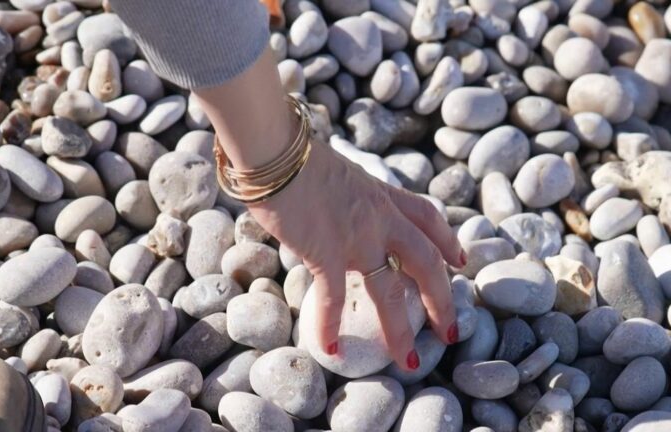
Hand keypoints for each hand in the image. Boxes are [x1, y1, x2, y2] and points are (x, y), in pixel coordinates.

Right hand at [248, 139, 465, 369]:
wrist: (277, 150)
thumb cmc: (294, 153)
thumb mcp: (336, 169)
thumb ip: (343, 191)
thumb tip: (328, 203)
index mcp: (381, 194)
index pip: (427, 217)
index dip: (447, 241)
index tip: (459, 260)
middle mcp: (379, 217)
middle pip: (426, 262)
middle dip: (442, 299)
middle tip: (450, 330)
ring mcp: (357, 236)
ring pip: (392, 291)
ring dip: (401, 330)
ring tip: (409, 361)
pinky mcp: (327, 251)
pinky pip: (333, 297)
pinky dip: (330, 325)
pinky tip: (331, 349)